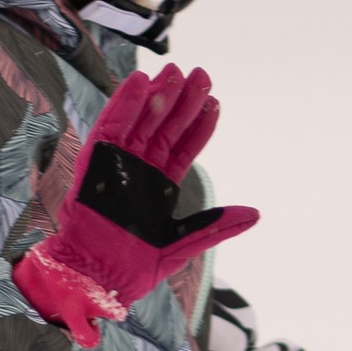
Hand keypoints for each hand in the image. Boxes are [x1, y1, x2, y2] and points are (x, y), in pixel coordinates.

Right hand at [14, 63, 258, 346]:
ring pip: (142, 120)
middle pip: (166, 125)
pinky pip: (110, 126)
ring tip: (175, 73)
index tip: (216, 101)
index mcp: (161, 182)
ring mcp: (119, 162)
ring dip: (158, 96)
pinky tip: (138, 82)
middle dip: (183, 100)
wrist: (97, 277)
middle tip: (200, 75)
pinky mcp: (96, 162)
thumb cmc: (135, 265)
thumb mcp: (184, 243)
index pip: (185, 145)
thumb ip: (216, 225)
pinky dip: (123, 103)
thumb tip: (255, 214)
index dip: (201, 123)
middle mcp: (141, 167)